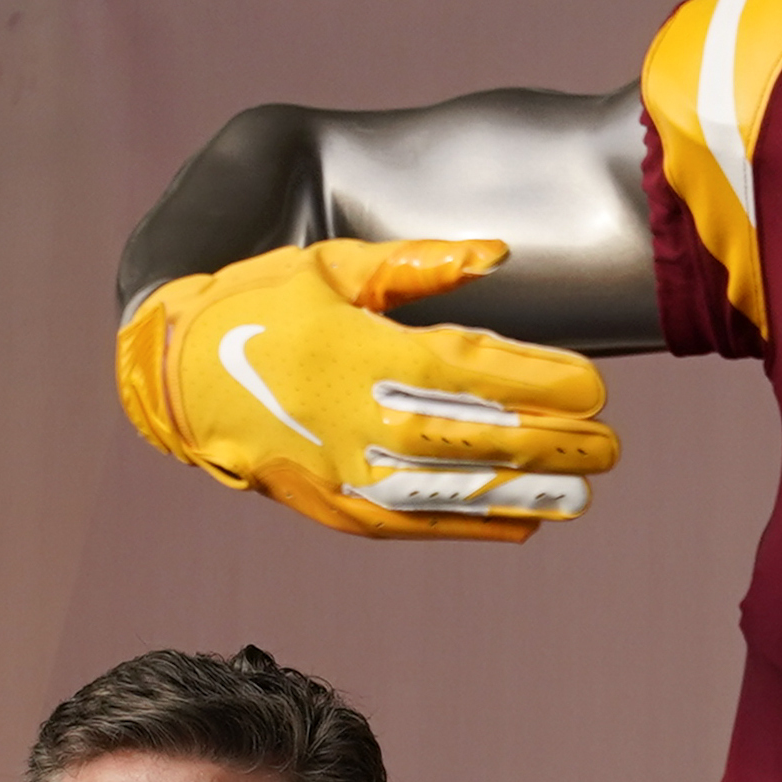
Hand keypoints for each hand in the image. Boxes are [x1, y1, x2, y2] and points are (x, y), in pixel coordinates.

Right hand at [115, 238, 617, 540]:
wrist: (170, 378)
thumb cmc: (257, 305)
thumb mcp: (332, 265)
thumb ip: (419, 264)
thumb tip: (497, 255)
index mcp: (357, 349)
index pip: (470, 370)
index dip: (538, 381)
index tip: (596, 387)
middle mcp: (354, 418)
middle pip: (472, 437)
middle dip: (549, 445)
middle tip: (611, 447)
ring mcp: (342, 471)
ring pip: (450, 491)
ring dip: (523, 494)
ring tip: (583, 494)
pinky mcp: (332, 508)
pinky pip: (414, 524)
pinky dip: (471, 526)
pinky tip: (521, 522)